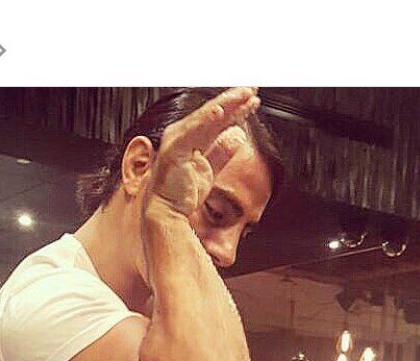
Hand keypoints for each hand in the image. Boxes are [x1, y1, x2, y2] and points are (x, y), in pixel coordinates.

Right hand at [146, 87, 260, 217]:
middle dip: (233, 99)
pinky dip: (205, 119)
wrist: (166, 213)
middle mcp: (183, 134)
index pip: (217, 120)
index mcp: (191, 139)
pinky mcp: (174, 148)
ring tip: (243, 94)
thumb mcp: (209, 171)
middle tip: (252, 88)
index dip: (236, 109)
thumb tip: (238, 135)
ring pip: (206, 116)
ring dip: (226, 103)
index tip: (252, 100)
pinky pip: (193, 130)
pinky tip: (220, 110)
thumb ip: (222, 152)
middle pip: (212, 112)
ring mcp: (177, 139)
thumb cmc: (182, 195)